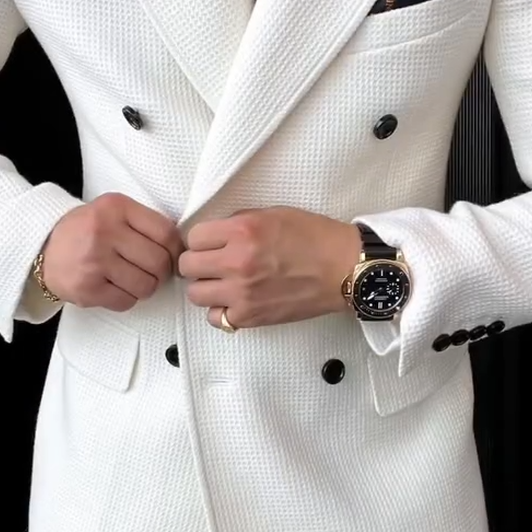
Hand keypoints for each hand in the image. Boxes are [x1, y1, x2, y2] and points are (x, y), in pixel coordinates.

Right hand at [40, 192, 184, 310]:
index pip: (166, 232)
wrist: (43, 249)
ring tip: (132, 279)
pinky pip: (127, 301)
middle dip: (162, 272)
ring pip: (146, 285)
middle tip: (152, 271)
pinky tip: (116, 287)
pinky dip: (127, 298)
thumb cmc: (87, 231)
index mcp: (116, 207)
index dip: (176, 250)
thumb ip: (144, 223)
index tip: (173, 256)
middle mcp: (104, 232)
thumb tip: (182, 250)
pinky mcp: (87, 288)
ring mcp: (94, 262)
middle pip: (159, 262)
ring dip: (145, 287)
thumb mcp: (114, 211)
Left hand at [179, 206, 361, 329]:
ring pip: (195, 294)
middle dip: (198, 262)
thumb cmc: (314, 237)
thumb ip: (238, 222)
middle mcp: (237, 262)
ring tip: (223, 283)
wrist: (344, 269)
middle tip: (214, 263)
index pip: (193, 237)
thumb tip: (214, 235)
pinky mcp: (251, 317)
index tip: (211, 243)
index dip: (201, 239)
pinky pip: (216, 318)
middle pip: (187, 266)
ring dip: (206, 287)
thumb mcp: (273, 214)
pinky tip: (234, 301)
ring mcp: (242, 293)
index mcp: (242, 231)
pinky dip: (221, 311)